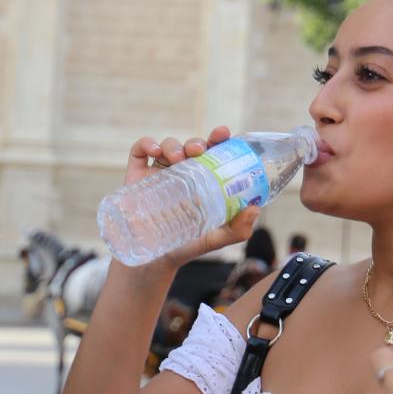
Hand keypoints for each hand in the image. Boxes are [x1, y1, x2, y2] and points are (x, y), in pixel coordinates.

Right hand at [124, 126, 259, 269]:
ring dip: (174, 144)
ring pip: (168, 145)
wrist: (153, 260)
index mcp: (203, 180)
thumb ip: (238, 228)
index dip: (218, 139)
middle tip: (199, 150)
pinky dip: (147, 143)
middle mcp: (183, 172)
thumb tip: (255, 208)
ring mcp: (159, 173)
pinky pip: (139, 151)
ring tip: (178, 158)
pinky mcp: (136, 176)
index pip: (213, 153)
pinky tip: (154, 151)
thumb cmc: (187, 245)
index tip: (223, 133)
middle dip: (196, 142)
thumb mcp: (216, 238)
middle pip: (191, 146)